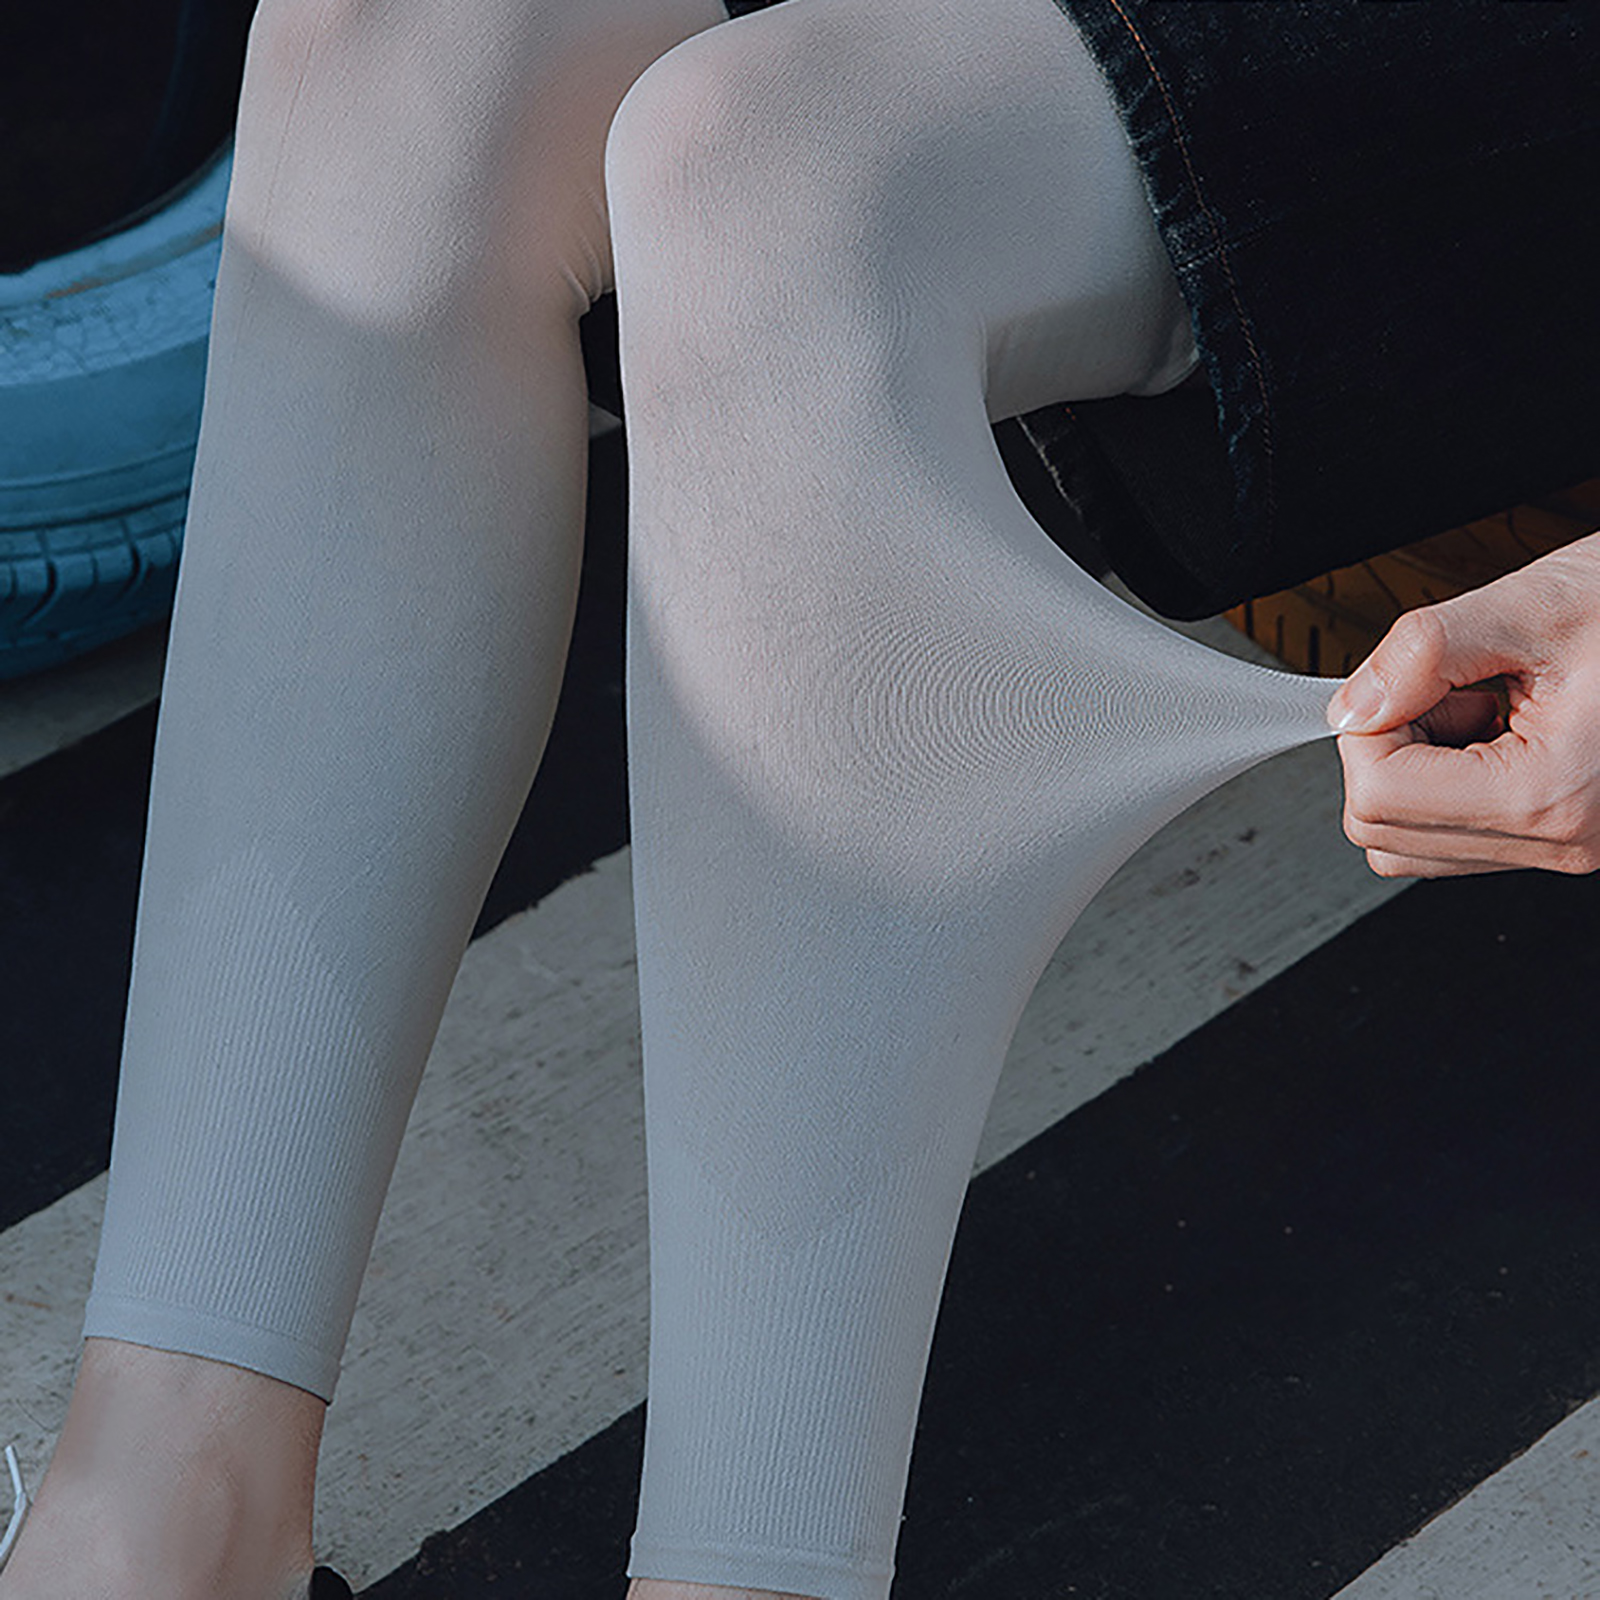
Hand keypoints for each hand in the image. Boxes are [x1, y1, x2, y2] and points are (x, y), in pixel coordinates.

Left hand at [1323, 529, 1599, 877]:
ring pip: (1411, 842)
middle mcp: (1562, 838)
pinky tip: (1497, 722)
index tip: (1403, 683)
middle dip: (1388, 751)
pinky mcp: (1564, 831)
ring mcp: (1564, 843)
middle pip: (1381, 831)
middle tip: (1444, 690)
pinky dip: (1450, 778)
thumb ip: (1422, 652)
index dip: (1368, 728)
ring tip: (1479, 703)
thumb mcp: (1533, 603)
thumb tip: (1351, 705)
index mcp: (1550, 793)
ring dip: (1417, 768)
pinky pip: (1456, 834)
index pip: (1377, 796)